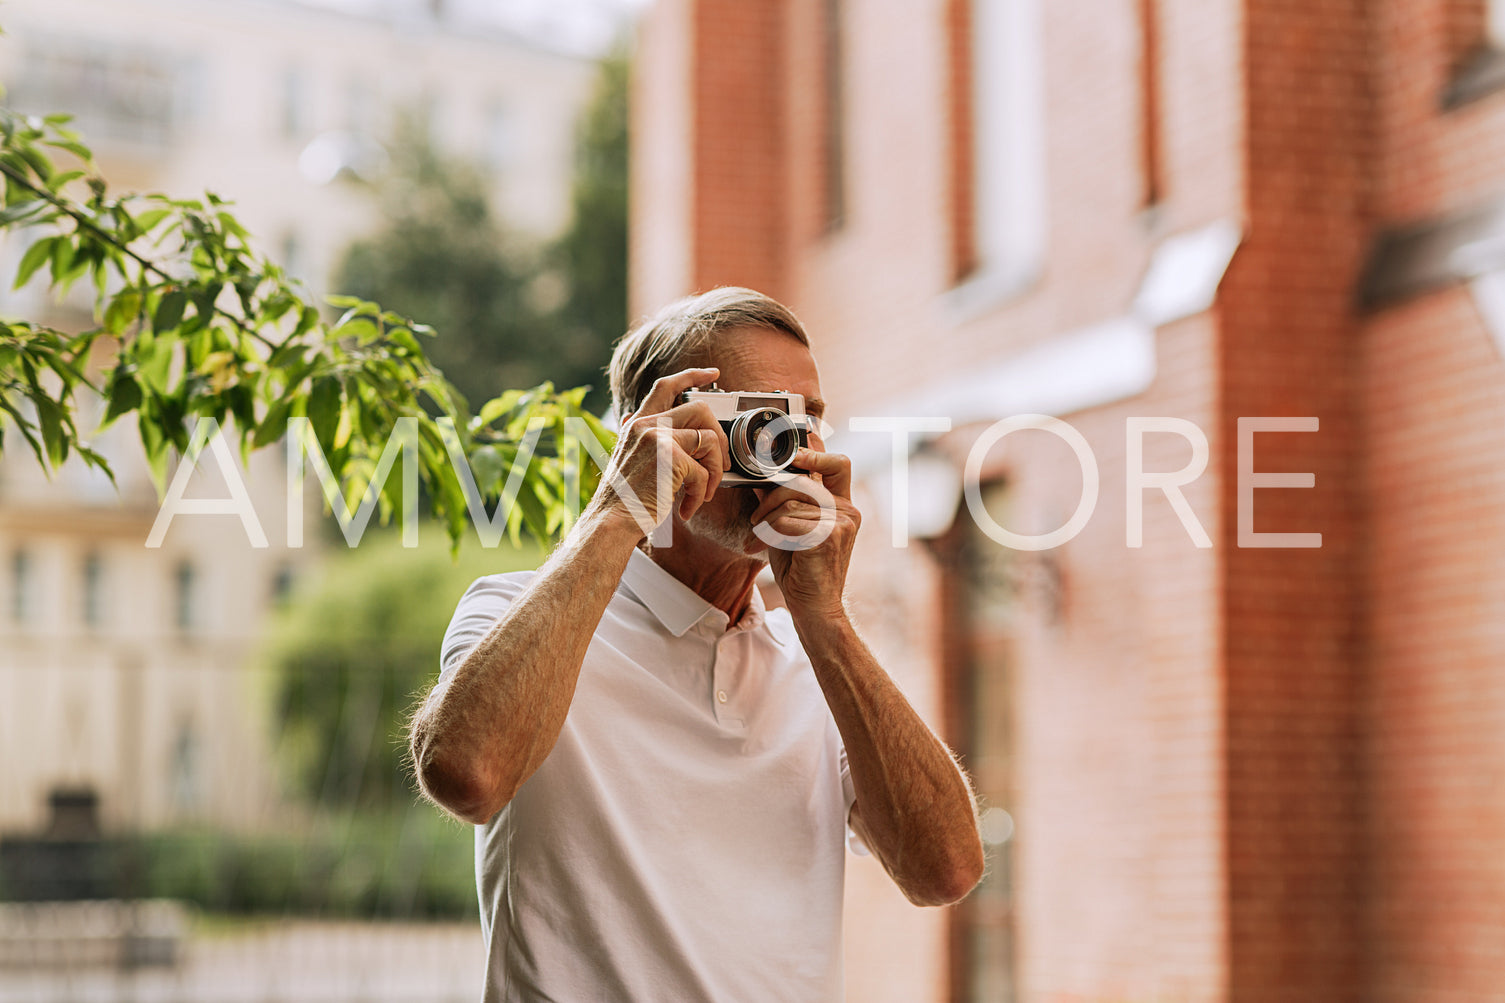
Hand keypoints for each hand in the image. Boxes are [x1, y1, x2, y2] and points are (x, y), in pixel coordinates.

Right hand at [592, 368, 730, 539]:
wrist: (610, 522)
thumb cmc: (625, 499)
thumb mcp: (633, 461)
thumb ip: (654, 444)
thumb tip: (692, 441)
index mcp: (638, 424)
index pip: (666, 386)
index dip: (692, 375)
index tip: (712, 374)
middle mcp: (646, 425)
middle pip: (701, 408)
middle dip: (719, 436)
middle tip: (720, 463)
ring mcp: (658, 438)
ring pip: (711, 439)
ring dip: (715, 470)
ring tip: (704, 491)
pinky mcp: (670, 457)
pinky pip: (704, 472)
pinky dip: (702, 494)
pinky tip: (688, 507)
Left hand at [750, 437, 860, 621]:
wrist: (813, 607)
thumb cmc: (802, 570)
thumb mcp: (789, 529)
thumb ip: (782, 502)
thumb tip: (761, 478)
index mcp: (842, 506)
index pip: (839, 464)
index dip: (817, 453)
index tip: (794, 454)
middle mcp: (847, 511)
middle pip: (800, 482)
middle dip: (770, 499)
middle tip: (756, 521)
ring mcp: (841, 523)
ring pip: (789, 503)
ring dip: (765, 522)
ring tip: (757, 539)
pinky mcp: (829, 536)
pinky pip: (787, 521)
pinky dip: (769, 534)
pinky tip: (762, 548)